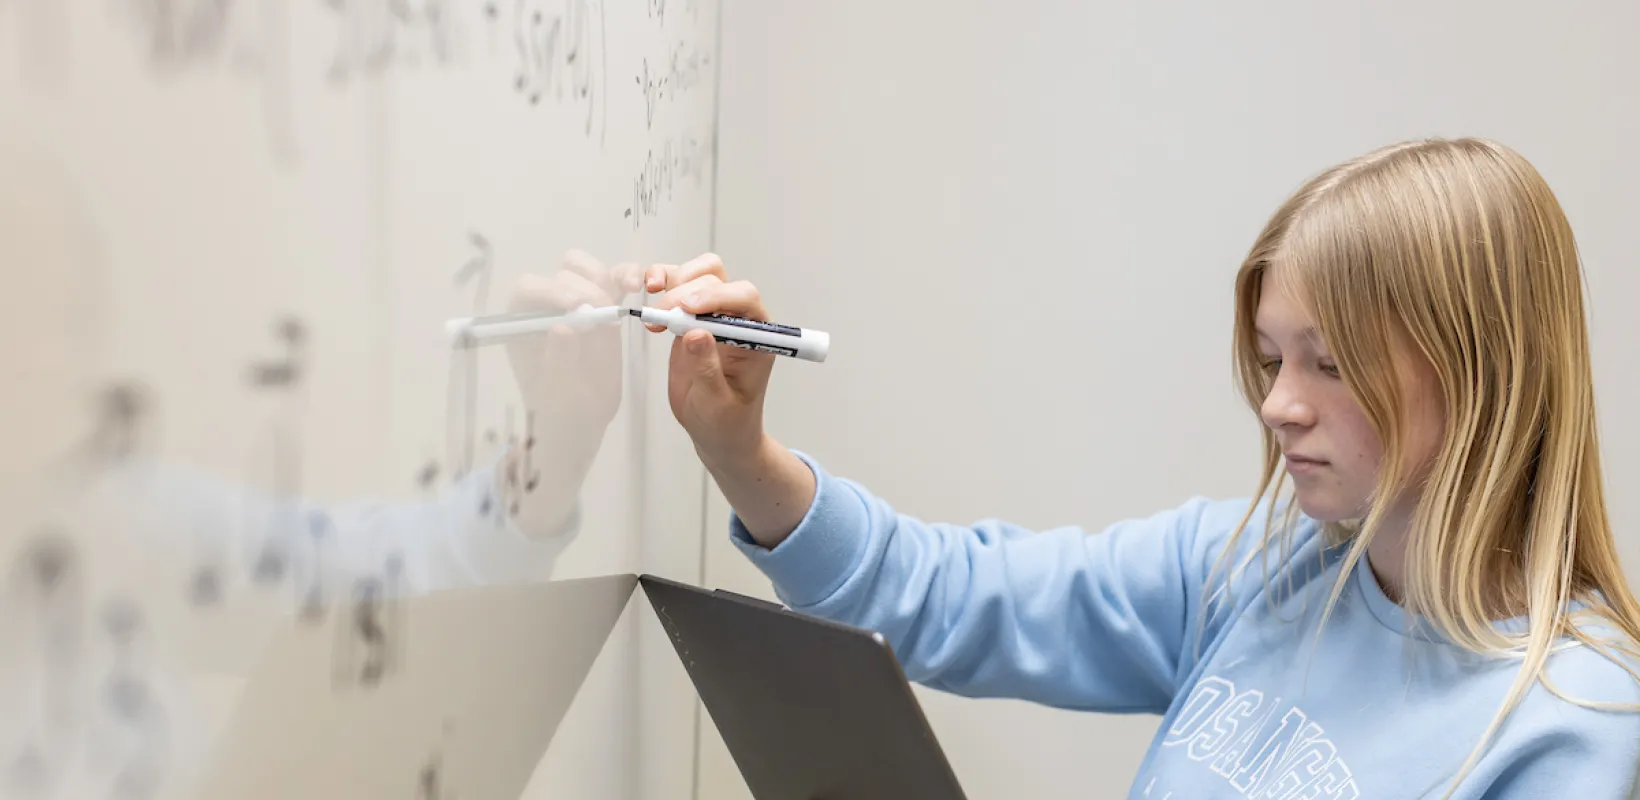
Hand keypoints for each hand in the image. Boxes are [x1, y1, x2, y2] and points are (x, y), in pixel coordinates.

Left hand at [501, 250, 639, 533]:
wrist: (580, 419)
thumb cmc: (560, 409)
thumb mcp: (557, 394)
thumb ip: (558, 361)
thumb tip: (563, 327)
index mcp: (523, 323)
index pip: (529, 289)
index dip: (552, 291)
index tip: (577, 308)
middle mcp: (546, 307)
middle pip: (562, 274)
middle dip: (586, 289)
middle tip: (603, 317)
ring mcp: (576, 302)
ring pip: (585, 267)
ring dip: (607, 276)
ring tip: (626, 293)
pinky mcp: (603, 305)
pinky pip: (614, 278)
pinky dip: (627, 276)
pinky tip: (637, 285)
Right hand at [643, 253, 773, 467]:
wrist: (717, 432)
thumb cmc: (727, 421)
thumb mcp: (718, 403)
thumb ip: (708, 369)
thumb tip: (696, 334)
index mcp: (757, 337)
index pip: (745, 298)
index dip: (718, 297)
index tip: (689, 309)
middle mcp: (738, 320)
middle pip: (716, 281)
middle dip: (686, 294)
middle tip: (664, 319)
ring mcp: (713, 316)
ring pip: (699, 274)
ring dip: (674, 282)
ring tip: (655, 312)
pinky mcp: (690, 319)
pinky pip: (678, 287)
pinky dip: (662, 282)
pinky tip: (650, 295)